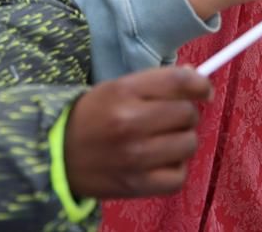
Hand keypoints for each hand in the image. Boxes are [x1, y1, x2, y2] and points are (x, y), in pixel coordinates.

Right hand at [63, 66, 210, 198]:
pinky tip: (160, 162)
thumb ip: (156, 82)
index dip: (200, 84)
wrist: (58, 155)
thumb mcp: (117, 88)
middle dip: (185, 114)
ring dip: (182, 141)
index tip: (204, 90)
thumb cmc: (92, 116)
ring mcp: (136, 157)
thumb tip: (196, 77)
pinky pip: (179, 176)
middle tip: (169, 118)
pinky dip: (174, 169)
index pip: (179, 82)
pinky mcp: (138, 185)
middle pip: (187, 113)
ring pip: (189, 144)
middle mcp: (131, 123)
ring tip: (163, 140)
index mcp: (124, 92)